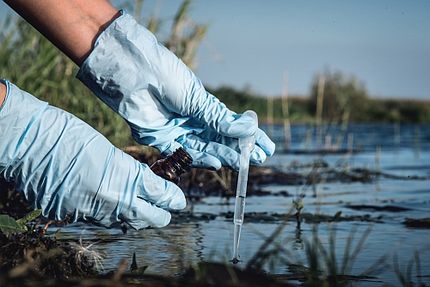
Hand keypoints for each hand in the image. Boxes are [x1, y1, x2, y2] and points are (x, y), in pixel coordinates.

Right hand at [0, 80, 185, 228]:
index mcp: (124, 178)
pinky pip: (98, 220)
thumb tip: (144, 185)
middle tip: (165, 205)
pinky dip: (108, 213)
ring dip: (135, 215)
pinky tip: (108, 202)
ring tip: (140, 204)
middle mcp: (111, 201)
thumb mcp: (107, 149)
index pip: (160, 196)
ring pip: (124, 222)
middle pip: (149, 219)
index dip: (173, 198)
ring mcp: (90, 212)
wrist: (28, 142)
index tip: (178, 199)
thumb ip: (128, 172)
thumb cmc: (68, 134)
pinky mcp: (71, 215)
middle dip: (161, 213)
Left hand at [77, 12, 274, 169]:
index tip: (267, 146)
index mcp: (203, 106)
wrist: (135, 75)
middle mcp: (193, 120)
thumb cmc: (167, 77)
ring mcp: (179, 131)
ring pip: (207, 149)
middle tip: (259, 159)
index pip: (232, 125)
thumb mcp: (198, 98)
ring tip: (243, 162)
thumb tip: (249, 129)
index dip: (250, 137)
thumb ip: (220, 119)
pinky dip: (202, 159)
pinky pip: (185, 154)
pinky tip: (218, 163)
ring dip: (225, 156)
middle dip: (241, 150)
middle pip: (221, 140)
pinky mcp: (163, 141)